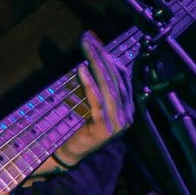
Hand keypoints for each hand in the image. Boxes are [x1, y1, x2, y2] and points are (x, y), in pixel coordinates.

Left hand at [54, 32, 132, 167]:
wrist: (68, 156)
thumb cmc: (76, 128)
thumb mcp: (90, 104)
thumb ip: (97, 88)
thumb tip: (95, 60)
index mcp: (127, 108)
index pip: (122, 77)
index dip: (109, 58)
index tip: (96, 42)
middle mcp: (126, 115)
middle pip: (115, 78)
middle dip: (102, 55)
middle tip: (89, 38)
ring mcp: (118, 122)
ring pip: (108, 86)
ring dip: (96, 63)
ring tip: (87, 47)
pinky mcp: (104, 128)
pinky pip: (97, 100)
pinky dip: (89, 83)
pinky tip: (82, 68)